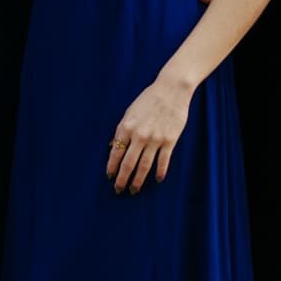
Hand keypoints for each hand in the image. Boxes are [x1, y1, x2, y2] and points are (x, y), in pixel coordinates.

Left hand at [107, 79, 192, 194]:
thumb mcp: (129, 112)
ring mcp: (155, 139)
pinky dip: (159, 172)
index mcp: (126, 127)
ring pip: (144, 165)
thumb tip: (111, 146)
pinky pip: (163, 161)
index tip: (109, 177)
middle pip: (128, 163)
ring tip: (134, 190)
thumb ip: (121, 130)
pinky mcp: (169, 140)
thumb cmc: (148, 100)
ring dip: (138, 180)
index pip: (115, 152)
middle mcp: (139, 135)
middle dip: (122, 179)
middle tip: (119, 190)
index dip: (112, 167)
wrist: (170, 90)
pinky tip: (157, 179)